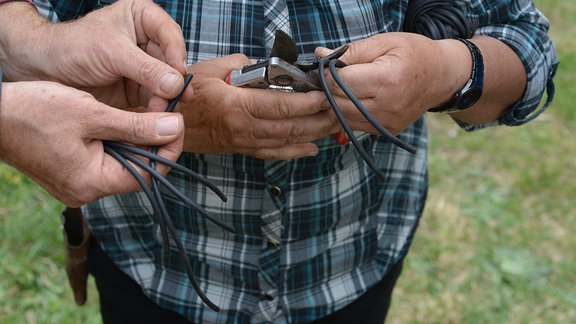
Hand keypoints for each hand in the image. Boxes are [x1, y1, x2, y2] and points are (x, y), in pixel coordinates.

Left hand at [0, 0, 191, 107]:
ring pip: (168, 82)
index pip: (170, 34)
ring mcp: (145, 66)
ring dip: (168, 97)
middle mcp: (147, 41)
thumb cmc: (73, 48)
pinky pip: (156, 98)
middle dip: (174, 81)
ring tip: (165, 110)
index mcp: (142, 18)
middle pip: (172, 61)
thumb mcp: (111, 53)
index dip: (177, 54)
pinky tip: (158, 115)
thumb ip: (146, 69)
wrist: (45, 71)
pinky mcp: (139, 88)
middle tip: (179, 98)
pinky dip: (158, 107)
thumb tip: (176, 84)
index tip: (179, 73)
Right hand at [0, 81, 183, 206]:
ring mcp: (77, 183)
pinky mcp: (70, 172)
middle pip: (137, 169)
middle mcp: (86, 190)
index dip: (169, 147)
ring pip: (122, 162)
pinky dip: (117, 141)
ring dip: (136, 138)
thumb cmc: (34, 111)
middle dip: (154, 141)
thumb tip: (174, 128)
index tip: (178, 121)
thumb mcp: (92, 114)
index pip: (149, 173)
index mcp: (92, 183)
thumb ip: (136, 125)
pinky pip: (104, 159)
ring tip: (146, 113)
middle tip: (165, 113)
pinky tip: (121, 121)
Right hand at [174, 54, 338, 159]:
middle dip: (317, 120)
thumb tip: (267, 66)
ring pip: (285, 142)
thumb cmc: (188, 94)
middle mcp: (243, 128)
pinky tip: (311, 149)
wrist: (170, 123)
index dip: (306, 102)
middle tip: (337, 110)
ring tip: (332, 126)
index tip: (324, 95)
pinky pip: (272, 154)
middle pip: (289, 127)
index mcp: (237, 106)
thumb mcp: (213, 69)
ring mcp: (243, 142)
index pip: (280, 106)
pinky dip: (294, 152)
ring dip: (312, 135)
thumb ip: (244, 65)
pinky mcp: (242, 149)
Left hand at [315, 32, 470, 134]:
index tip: (327, 66)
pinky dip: (348, 112)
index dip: (327, 74)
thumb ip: (350, 51)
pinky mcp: (386, 131)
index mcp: (386, 80)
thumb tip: (321, 56)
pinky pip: (354, 124)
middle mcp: (387, 106)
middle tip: (331, 76)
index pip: (340, 82)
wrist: (442, 77)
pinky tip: (356, 98)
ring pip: (343, 117)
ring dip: (337, 102)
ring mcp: (387, 123)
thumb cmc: (414, 54)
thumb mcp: (383, 43)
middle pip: (338, 102)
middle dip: (329, 89)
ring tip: (345, 86)